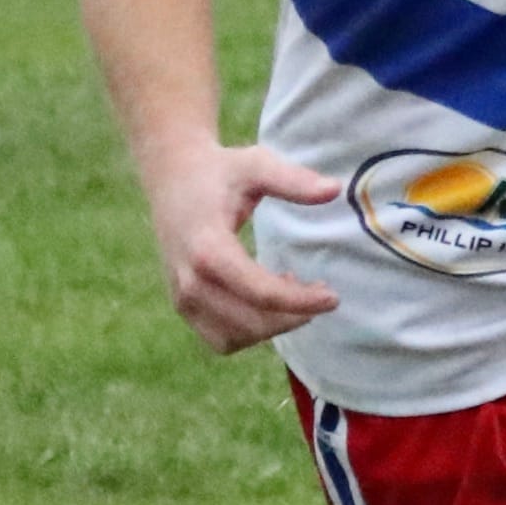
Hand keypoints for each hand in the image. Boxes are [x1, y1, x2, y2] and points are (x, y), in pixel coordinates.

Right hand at [149, 143, 341, 355]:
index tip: (333, 297)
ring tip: (293, 293)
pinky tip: (266, 303)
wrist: (171, 177)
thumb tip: (334, 189)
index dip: (302, 301)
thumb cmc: (219, 171)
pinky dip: (248, 332)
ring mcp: (182, 297)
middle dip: (292, 316)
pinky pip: (219, 339)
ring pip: (234, 338)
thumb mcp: (256, 165)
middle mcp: (190, 280)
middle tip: (320, 293)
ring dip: (272, 326)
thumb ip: (293, 180)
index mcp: (208, 249)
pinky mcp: (182, 305)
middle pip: (250, 322)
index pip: (261, 293)